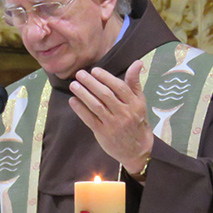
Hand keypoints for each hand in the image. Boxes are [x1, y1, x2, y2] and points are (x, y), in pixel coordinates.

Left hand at [68, 61, 152, 176]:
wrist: (138, 149)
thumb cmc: (137, 121)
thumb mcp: (140, 102)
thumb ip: (134, 83)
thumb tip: (137, 62)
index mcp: (134, 104)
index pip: (119, 87)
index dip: (106, 77)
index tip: (94, 70)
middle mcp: (124, 113)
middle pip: (106, 95)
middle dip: (91, 83)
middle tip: (79, 74)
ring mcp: (113, 124)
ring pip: (96, 106)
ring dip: (83, 94)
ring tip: (73, 85)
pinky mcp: (103, 133)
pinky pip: (89, 119)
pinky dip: (80, 109)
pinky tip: (73, 100)